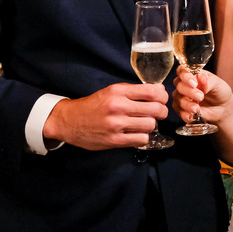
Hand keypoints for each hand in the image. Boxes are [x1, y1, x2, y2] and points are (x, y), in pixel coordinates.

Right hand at [43, 83, 166, 149]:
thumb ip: (134, 91)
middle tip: (158, 113)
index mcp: (118, 92)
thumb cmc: (94, 105)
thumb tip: (159, 91)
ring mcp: (116, 125)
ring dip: (151, 125)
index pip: (152, 92)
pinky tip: (136, 133)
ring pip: (151, 125)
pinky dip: (143, 137)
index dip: (163, 96)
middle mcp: (118, 107)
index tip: (162, 99)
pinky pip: (142, 139)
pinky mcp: (115, 140)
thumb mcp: (112, 91)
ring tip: (144, 123)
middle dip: (161, 111)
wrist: (70, 121)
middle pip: (156, 109)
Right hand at [172, 66, 232, 124]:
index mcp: (194, 74)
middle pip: (179, 84)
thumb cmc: (220, 93)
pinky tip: (193, 115)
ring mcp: (182, 96)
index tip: (194, 83)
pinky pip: (178, 111)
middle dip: (189, 92)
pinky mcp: (181, 108)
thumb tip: (202, 78)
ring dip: (186, 104)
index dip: (185, 76)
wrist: (223, 109)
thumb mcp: (219, 85)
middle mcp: (185, 84)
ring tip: (197, 109)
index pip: (183, 70)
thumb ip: (210, 81)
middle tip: (200, 97)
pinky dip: (185, 113)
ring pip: (177, 98)